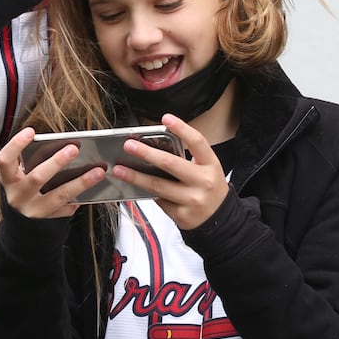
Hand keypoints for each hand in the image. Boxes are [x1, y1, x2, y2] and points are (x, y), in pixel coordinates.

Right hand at [0, 127, 104, 218]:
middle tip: (73, 149)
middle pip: (37, 177)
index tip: (30, 131)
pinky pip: (68, 208)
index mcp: (8, 180)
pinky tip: (94, 189)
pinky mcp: (48, 220)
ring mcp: (33, 210)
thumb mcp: (18, 177)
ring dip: (80, 182)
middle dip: (57, 162)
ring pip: (59, 195)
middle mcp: (18, 195)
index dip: (16, 145)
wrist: (21, 225)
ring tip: (97, 171)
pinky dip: (81, 198)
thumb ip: (31, 162)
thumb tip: (61, 145)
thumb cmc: (23, 191)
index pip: (5, 160)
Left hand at [109, 114, 230, 230]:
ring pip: (158, 185)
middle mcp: (203, 181)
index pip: (197, 142)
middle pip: (171, 163)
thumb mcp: (206, 169)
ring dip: (135, 176)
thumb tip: (153, 147)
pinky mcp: (181, 215)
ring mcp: (192, 199)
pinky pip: (158, 200)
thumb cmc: (209, 188)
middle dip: (146, 153)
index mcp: (210, 164)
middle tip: (129, 145)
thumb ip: (186, 159)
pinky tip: (133, 186)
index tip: (166, 118)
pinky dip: (145, 192)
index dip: (182, 128)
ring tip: (119, 169)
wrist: (220, 220)